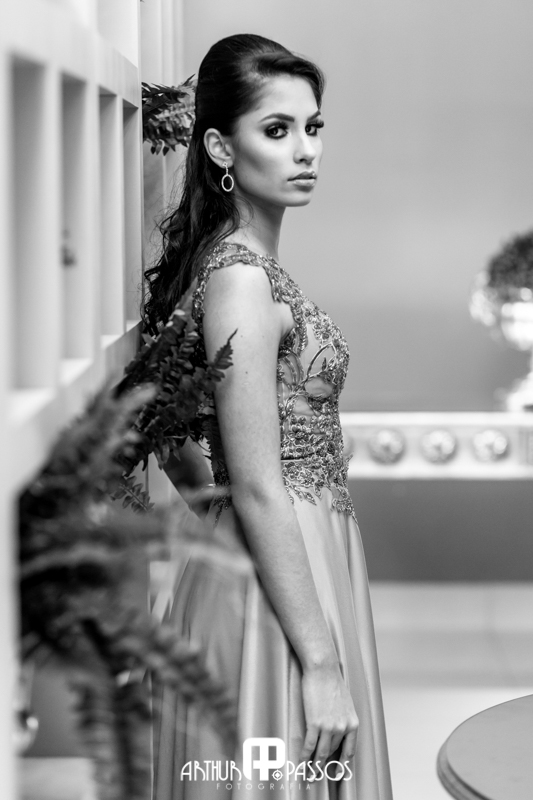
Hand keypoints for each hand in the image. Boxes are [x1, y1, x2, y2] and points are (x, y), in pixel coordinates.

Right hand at [299, 663, 358, 778]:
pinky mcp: (315, 723)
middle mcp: (343, 728)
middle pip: (332, 751)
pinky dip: (304, 756)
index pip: (350, 751)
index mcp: (353, 723)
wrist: (323, 669)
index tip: (339, 774)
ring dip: (314, 766)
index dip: (343, 765)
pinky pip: (309, 745)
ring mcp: (329, 727)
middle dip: (324, 763)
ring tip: (309, 774)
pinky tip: (301, 762)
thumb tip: (335, 731)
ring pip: (321, 753)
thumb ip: (342, 719)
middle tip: (317, 773)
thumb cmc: (332, 681)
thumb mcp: (344, 703)